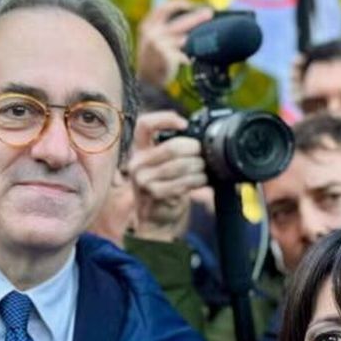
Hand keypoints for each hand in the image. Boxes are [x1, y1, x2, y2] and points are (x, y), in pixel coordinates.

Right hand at [128, 111, 206, 241]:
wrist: (154, 220)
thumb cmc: (162, 188)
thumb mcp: (160, 165)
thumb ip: (171, 149)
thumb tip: (197, 137)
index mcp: (139, 150)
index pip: (145, 125)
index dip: (166, 119)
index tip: (184, 125)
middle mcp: (137, 163)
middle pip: (172, 147)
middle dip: (194, 149)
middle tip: (202, 154)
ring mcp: (143, 180)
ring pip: (181, 165)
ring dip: (198, 167)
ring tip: (203, 169)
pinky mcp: (154, 193)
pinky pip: (183, 182)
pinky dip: (197, 180)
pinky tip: (201, 180)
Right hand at [136, 1, 213, 87]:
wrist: (145, 82)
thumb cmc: (152, 59)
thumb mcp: (152, 39)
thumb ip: (165, 27)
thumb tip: (188, 15)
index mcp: (147, 26)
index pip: (164, 8)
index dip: (178, 4)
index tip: (190, 4)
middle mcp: (152, 33)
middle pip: (181, 23)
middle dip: (197, 17)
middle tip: (209, 13)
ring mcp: (159, 44)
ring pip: (185, 39)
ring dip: (196, 40)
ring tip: (206, 39)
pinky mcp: (167, 55)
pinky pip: (184, 55)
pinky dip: (186, 59)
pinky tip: (186, 62)